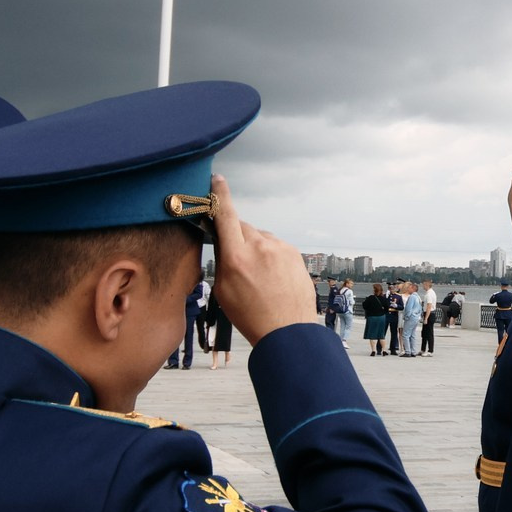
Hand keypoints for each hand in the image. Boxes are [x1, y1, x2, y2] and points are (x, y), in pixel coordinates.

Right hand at [207, 176, 317, 342]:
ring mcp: (280, 248)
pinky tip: (272, 277)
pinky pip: (275, 246)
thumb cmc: (252, 315)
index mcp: (236, 257)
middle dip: (236, 237)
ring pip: (260, 237)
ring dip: (255, 248)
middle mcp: (259, 247)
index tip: (217, 179)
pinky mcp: (294, 253)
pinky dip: (270, 255)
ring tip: (258, 277)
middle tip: (237, 261)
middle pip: (241, 227)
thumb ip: (222, 259)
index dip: (219, 195)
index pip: (226, 215)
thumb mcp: (223, 290)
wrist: (288, 331)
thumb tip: (223, 240)